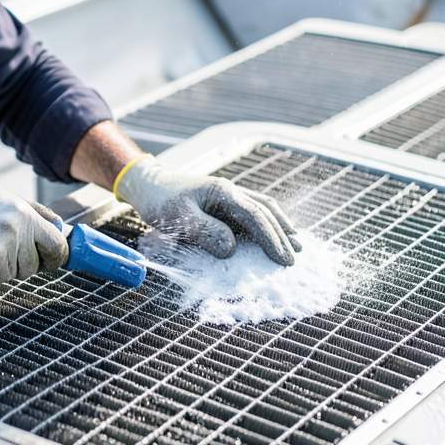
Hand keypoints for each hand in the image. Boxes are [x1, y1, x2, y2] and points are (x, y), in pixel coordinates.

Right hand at [0, 189, 68, 283]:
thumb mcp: (7, 202)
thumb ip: (36, 215)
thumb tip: (62, 230)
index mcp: (25, 212)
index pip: (57, 241)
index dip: (57, 256)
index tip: (51, 260)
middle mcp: (17, 226)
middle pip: (37, 263)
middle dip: (25, 265)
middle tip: (5, 253)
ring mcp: (3, 244)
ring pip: (18, 273)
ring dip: (4, 269)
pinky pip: (0, 279)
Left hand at [116, 156, 299, 265]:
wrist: (148, 185)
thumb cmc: (160, 201)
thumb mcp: (178, 218)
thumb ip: (205, 232)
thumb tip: (231, 248)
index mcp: (223, 192)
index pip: (255, 216)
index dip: (271, 238)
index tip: (283, 259)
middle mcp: (231, 191)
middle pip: (265, 211)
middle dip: (282, 234)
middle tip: (296, 257)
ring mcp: (228, 196)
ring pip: (263, 209)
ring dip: (279, 226)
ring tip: (295, 243)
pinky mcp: (223, 204)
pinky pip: (252, 212)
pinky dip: (266, 223)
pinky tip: (273, 233)